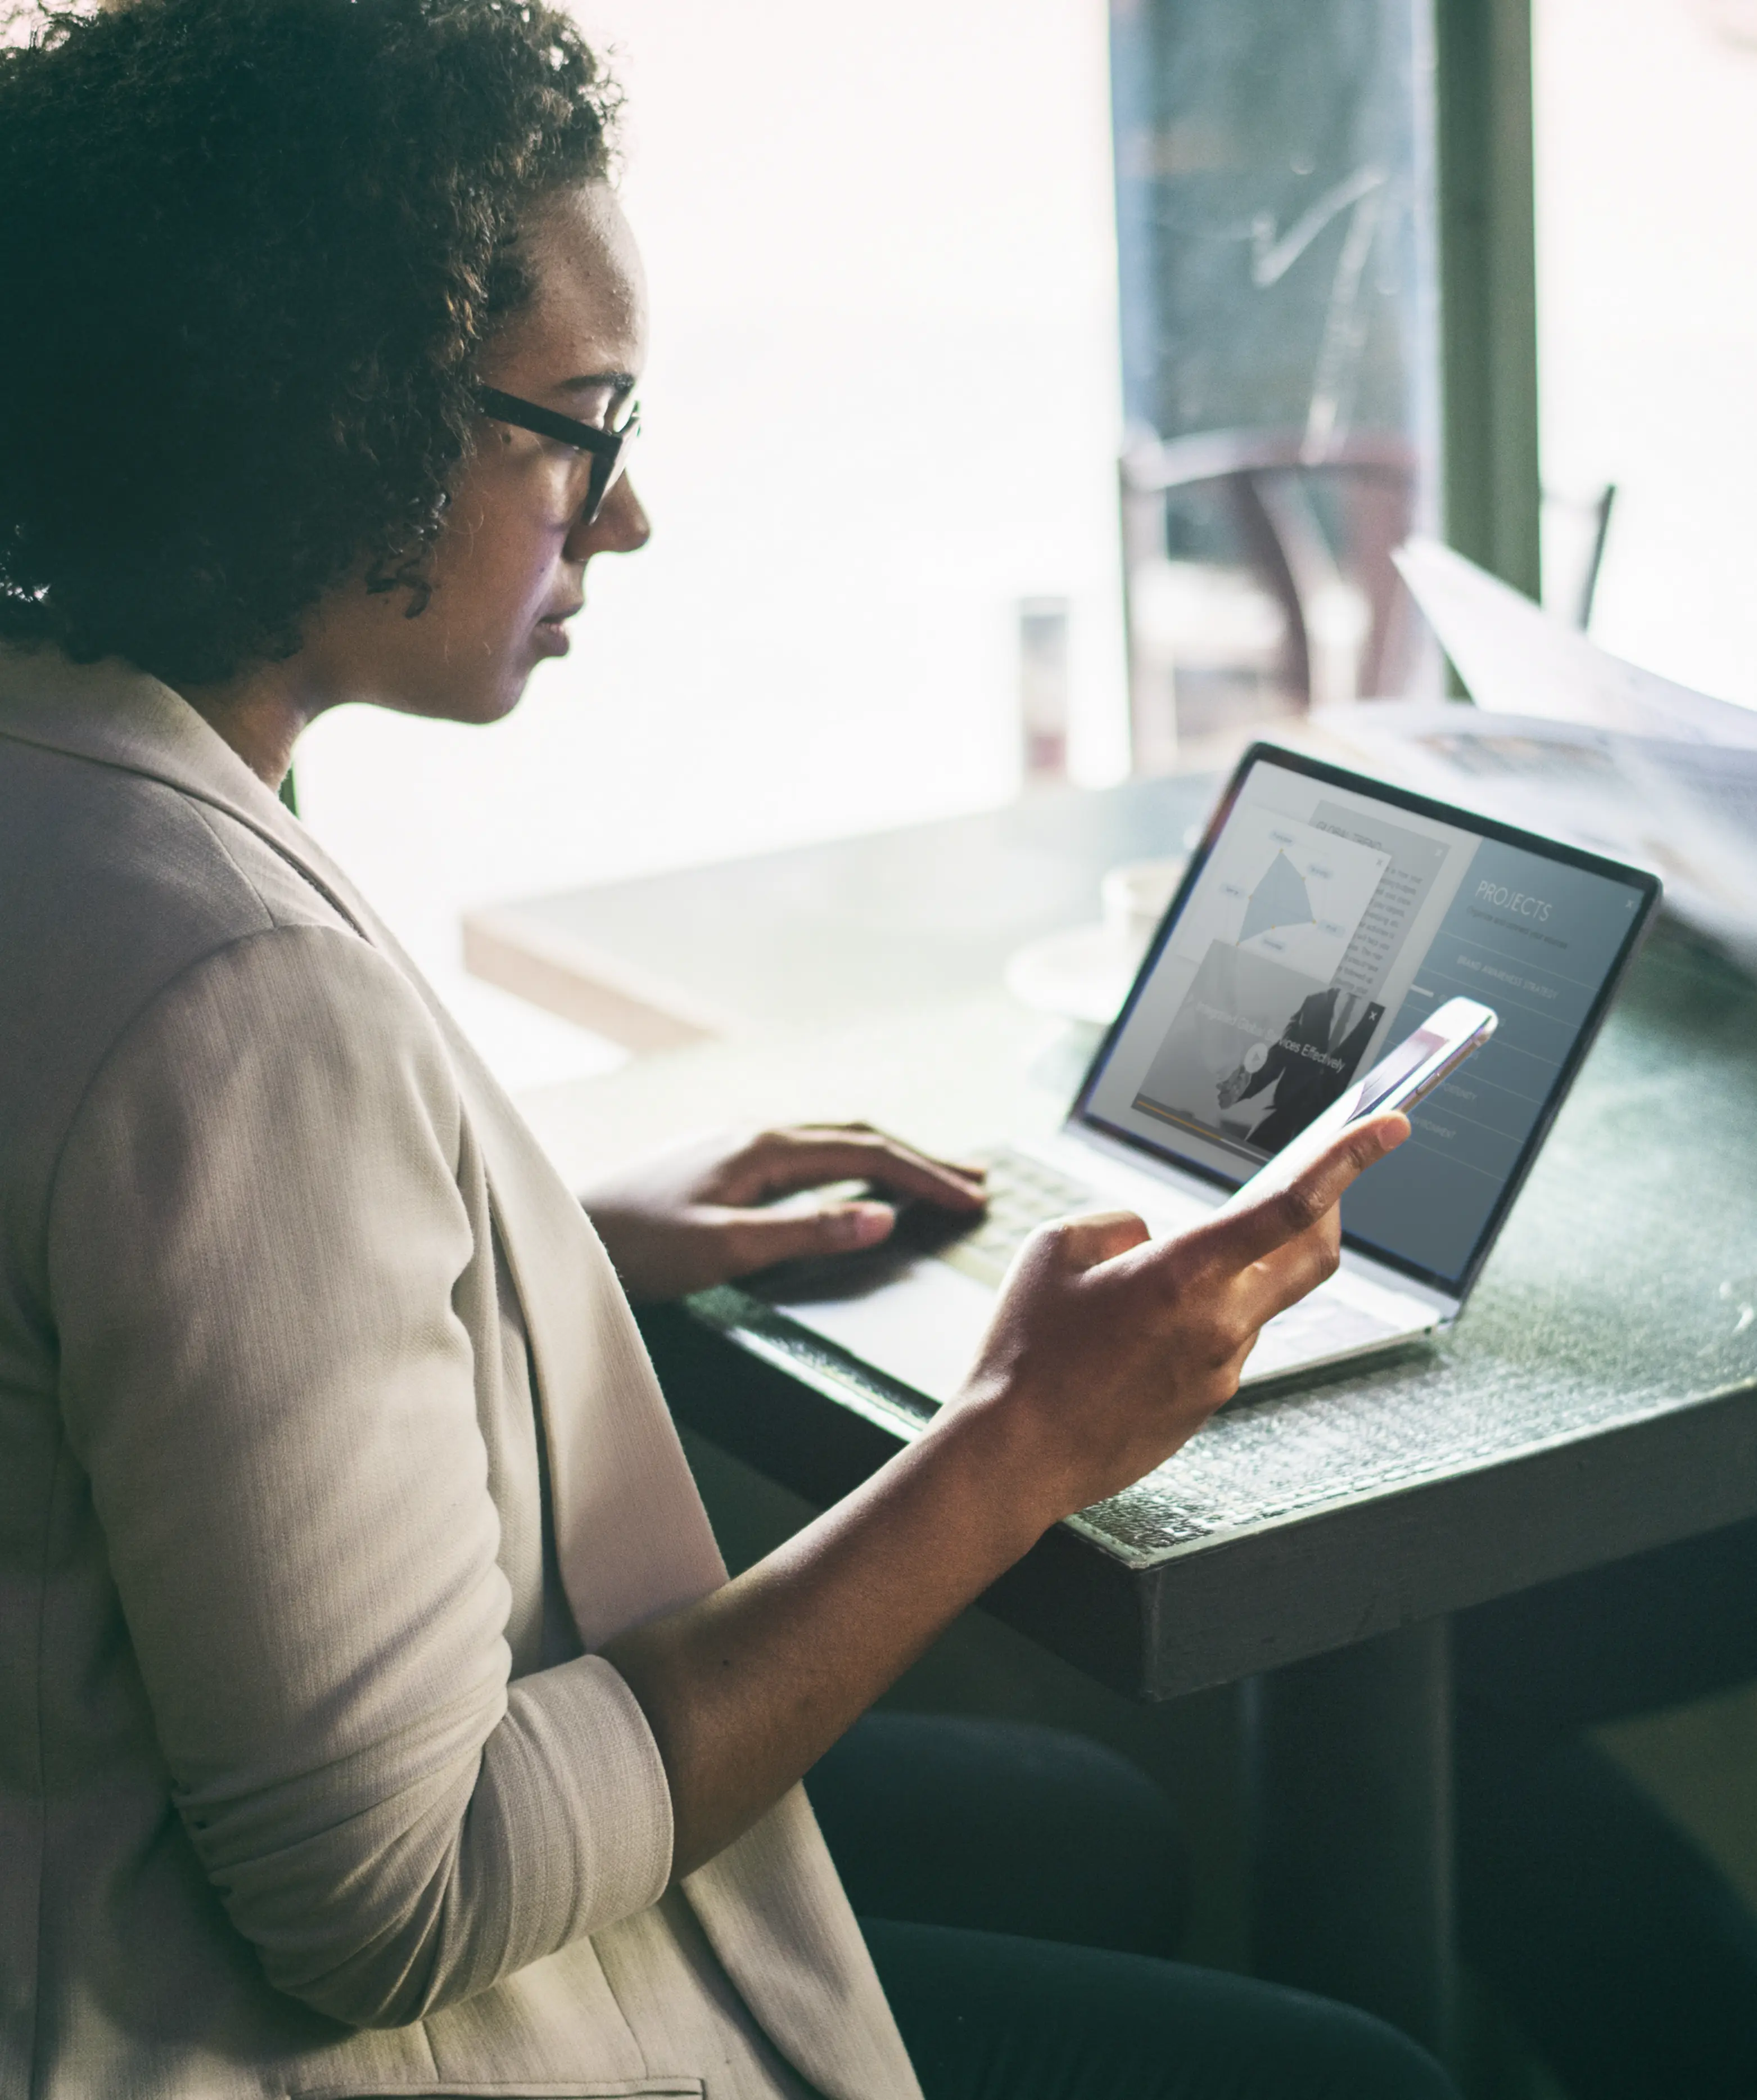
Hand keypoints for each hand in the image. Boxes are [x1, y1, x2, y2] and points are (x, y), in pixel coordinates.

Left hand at [579, 1122, 986, 1301]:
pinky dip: (849, 1163)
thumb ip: (806, 1233)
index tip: (974, 1199)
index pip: (867, 1153)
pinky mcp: (720, 1163)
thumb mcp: (725, 1248)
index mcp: (764, 1148)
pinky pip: (806, 1154)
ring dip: (888, 1157)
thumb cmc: (634, 1248)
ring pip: (832, 1141)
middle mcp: (755, 1135)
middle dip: (921, 1157)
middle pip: (858, 1136)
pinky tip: (851, 1180)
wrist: (559, 1233)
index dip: (927, 1176)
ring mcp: (736, 1145)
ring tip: (932, 1176)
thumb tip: (881, 1217)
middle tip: (976, 1180)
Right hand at [945, 1109, 1409, 1526]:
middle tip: (1320, 1178)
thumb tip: (1155, 1237)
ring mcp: (1222, 1371)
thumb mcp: (1054, 1251)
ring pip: (1258, 1300)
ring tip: (1146, 1287)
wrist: (1015, 1457)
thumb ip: (1119, 1224)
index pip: (1291, 1204)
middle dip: (1330, 1208)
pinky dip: (1201, 1320)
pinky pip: (1223, 1343)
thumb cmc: (1024, 1352)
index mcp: (1184, 1273)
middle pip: (1313, 1255)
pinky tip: (1135, 1336)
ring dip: (1233, 1274)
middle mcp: (1221, 1323)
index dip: (1349, 1157)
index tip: (1391, 1124)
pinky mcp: (1208, 1406)